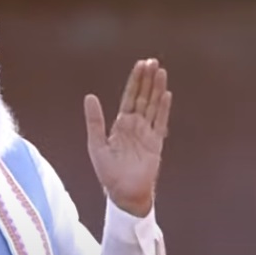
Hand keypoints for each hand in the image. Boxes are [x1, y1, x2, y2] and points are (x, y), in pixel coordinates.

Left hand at [84, 59, 171, 217]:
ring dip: (157, 89)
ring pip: (153, 106)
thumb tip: (90, 96)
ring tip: (160, 71)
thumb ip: (94, 120)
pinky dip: (163, 109)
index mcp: (121, 124)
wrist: (123, 193)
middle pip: (143, 97)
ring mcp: (147, 133)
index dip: (135, 81)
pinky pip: (160, 123)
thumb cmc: (108, 172)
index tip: (140, 65)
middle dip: (147, 80)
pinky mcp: (156, 144)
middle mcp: (135, 125)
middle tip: (152, 61)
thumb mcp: (96, 144)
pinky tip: (166, 94)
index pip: (129, 97)